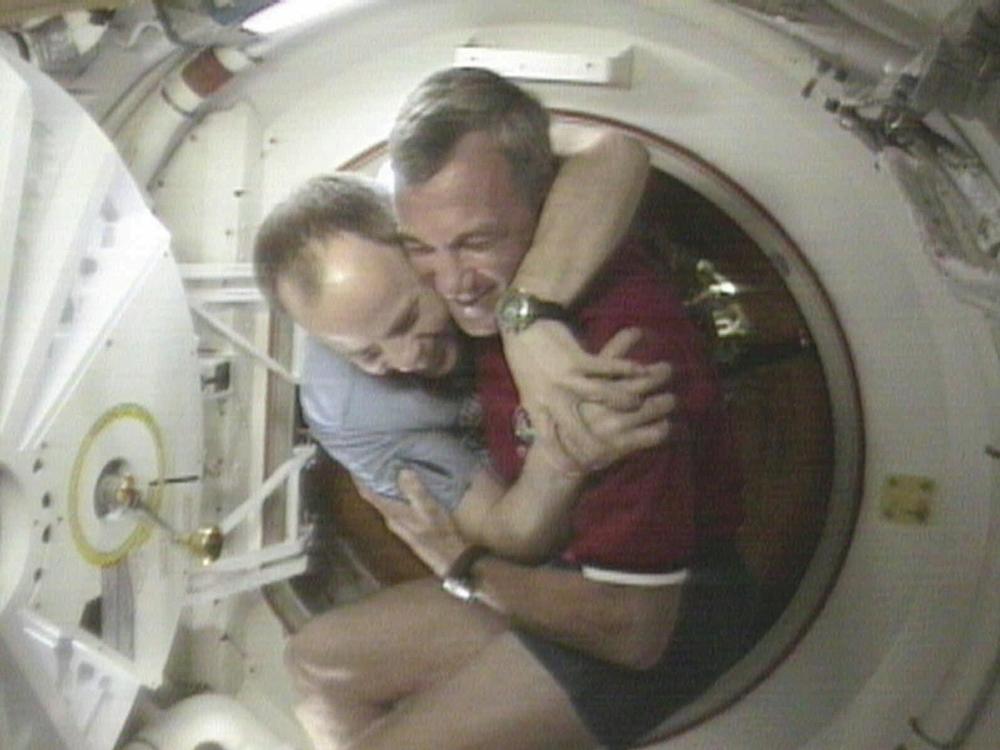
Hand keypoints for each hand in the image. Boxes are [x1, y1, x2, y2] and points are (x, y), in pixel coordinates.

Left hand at [363, 470, 468, 577]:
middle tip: (375, 458)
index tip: (357, 461)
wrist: (449, 557)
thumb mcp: (429, 510)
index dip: (360, 477)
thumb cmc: (439, 533)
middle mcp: (390, 517)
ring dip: (384, 483)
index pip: (367, 493)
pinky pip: (394, 503)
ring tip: (388, 465)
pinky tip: (403, 484)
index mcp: (392, 512)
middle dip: (372, 477)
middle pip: (374, 494)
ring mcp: (398, 522)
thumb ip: (415, 491)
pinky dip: (394, 491)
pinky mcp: (407, 524)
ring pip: (384, 499)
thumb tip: (402, 471)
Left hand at [506, 324, 672, 474]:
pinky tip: (642, 371)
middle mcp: (551, 397)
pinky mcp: (578, 359)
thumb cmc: (525, 359)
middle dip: (596, 447)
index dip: (563, 458)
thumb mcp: (527, 389)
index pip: (548, 442)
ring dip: (626, 402)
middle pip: (578, 432)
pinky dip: (628, 370)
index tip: (575, 470)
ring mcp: (566, 378)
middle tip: (612, 453)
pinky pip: (609, 369)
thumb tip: (540, 437)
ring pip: (604, 397)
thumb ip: (538, 412)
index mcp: (535, 406)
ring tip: (641, 406)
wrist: (523, 325)